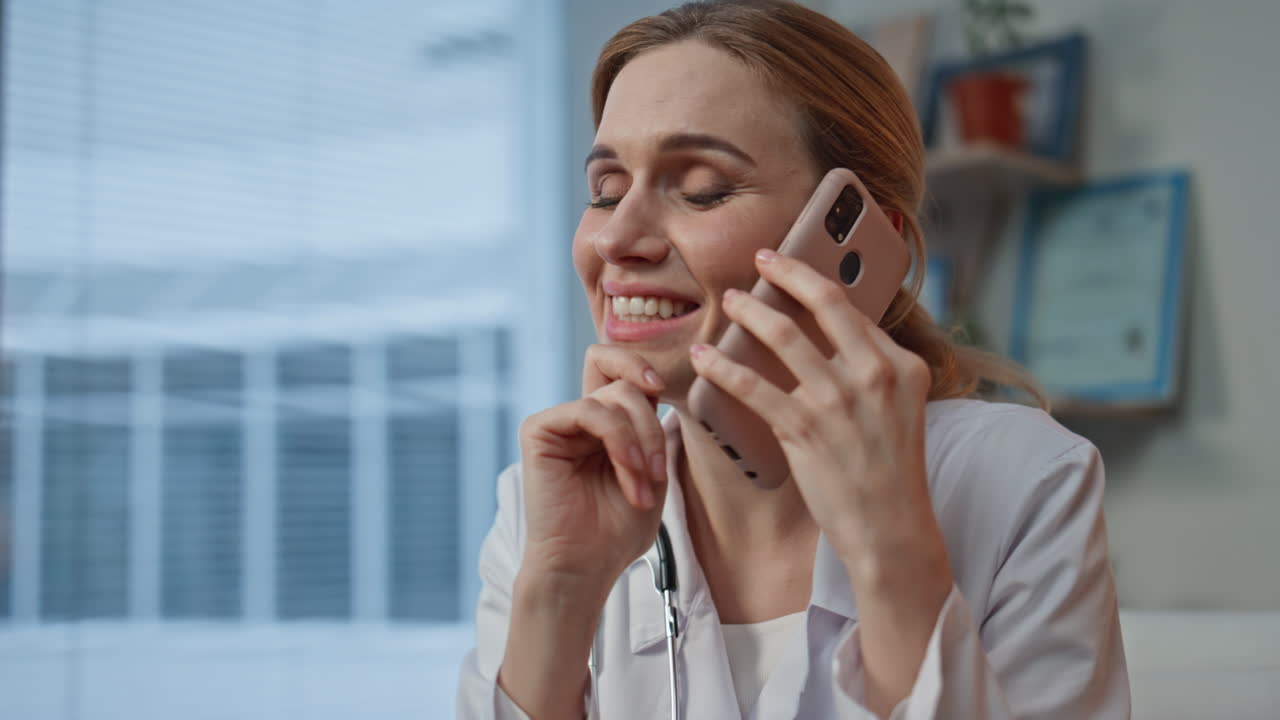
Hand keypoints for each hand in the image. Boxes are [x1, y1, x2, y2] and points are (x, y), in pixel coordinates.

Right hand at [517, 344, 668, 591]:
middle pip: (623, 380)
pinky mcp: (539, 431)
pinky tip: (627, 471)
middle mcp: (580, 418)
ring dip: (639, 441)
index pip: (620, 370)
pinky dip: (618, 439)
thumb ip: (656, 434)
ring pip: (613, 394)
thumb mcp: (652, 474)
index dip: (642, 366)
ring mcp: (558, 423)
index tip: (663, 389)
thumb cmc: (616, 531)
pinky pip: (589, 410)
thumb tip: (664, 395)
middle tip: (657, 470)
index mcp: (604, 425)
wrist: (584, 567)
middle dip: (650, 422)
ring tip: (642, 483)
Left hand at [687, 248, 945, 579]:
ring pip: (784, 336)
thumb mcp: (897, 411)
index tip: (791, 267)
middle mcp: (875, 374)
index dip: (816, 282)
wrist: (891, 530)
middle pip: (824, 303)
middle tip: (761, 258)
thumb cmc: (888, 473)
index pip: (853, 311)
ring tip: (730, 302)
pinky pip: (753, 386)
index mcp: (902, 366)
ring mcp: (839, 401)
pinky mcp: (805, 429)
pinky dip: (722, 368)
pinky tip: (703, 359)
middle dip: (788, 272)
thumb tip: (830, 339)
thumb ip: (871, 372)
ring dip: (749, 313)